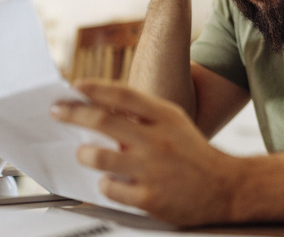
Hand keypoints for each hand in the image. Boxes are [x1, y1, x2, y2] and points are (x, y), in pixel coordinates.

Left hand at [51, 80, 240, 225]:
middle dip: (72, 114)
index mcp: (165, 117)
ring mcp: (152, 169)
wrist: (226, 187)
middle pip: (103, 120)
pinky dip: (105, 184)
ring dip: (85, 153)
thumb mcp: (175, 123)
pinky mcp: (149, 198)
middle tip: (57, 112)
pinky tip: (114, 181)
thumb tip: (101, 107)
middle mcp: (157, 140)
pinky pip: (109, 188)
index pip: (123, 95)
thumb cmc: (194, 154)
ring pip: (98, 157)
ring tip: (86, 153)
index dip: (94, 88)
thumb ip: (143, 115)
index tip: (74, 86)